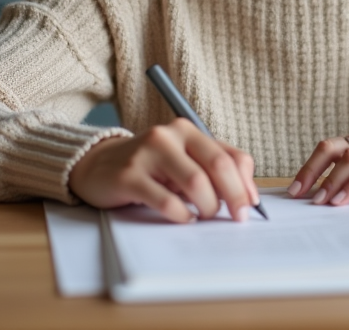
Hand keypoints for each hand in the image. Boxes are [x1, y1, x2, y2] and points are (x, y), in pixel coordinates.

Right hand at [68, 119, 258, 222]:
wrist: (97, 165)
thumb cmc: (149, 167)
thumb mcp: (183, 161)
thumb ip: (212, 170)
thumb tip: (246, 196)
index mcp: (188, 130)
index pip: (230, 156)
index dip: (246, 183)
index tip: (251, 205)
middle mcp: (170, 136)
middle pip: (217, 167)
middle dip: (234, 196)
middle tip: (237, 218)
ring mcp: (148, 153)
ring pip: (195, 183)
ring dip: (207, 207)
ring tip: (203, 216)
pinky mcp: (129, 176)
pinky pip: (166, 200)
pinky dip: (181, 215)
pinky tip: (183, 218)